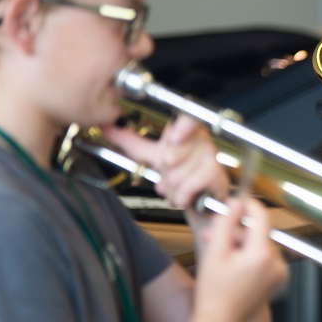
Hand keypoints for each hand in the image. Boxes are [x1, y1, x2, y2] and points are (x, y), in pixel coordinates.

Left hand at [101, 115, 228, 209]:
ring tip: (179, 188)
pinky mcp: (215, 175)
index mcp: (187, 131)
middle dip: (164, 173)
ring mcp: (211, 157)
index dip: (183, 128)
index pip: (189, 120)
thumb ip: (129, 141)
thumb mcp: (153, 155)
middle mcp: (202, 141)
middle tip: (171, 175)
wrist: (200, 201)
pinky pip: (187, 187)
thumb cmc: (180, 174)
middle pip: (171, 155)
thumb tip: (106, 126)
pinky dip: (180, 197)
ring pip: (176, 176)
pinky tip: (186, 196)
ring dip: (171, 189)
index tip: (173, 138)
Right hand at [193, 196, 288, 321]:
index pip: (262, 216)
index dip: (248, 205)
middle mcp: (276, 263)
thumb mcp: (214, 253)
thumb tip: (236, 204)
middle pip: (258, 232)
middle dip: (235, 231)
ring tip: (218, 252)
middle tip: (213, 233)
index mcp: (262, 255)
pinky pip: (263, 257)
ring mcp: (278, 272)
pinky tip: (230, 262)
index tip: (237, 202)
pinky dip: (248, 255)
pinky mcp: (276, 279)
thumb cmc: (213, 295)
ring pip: (259, 244)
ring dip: (239, 243)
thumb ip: (225, 224)